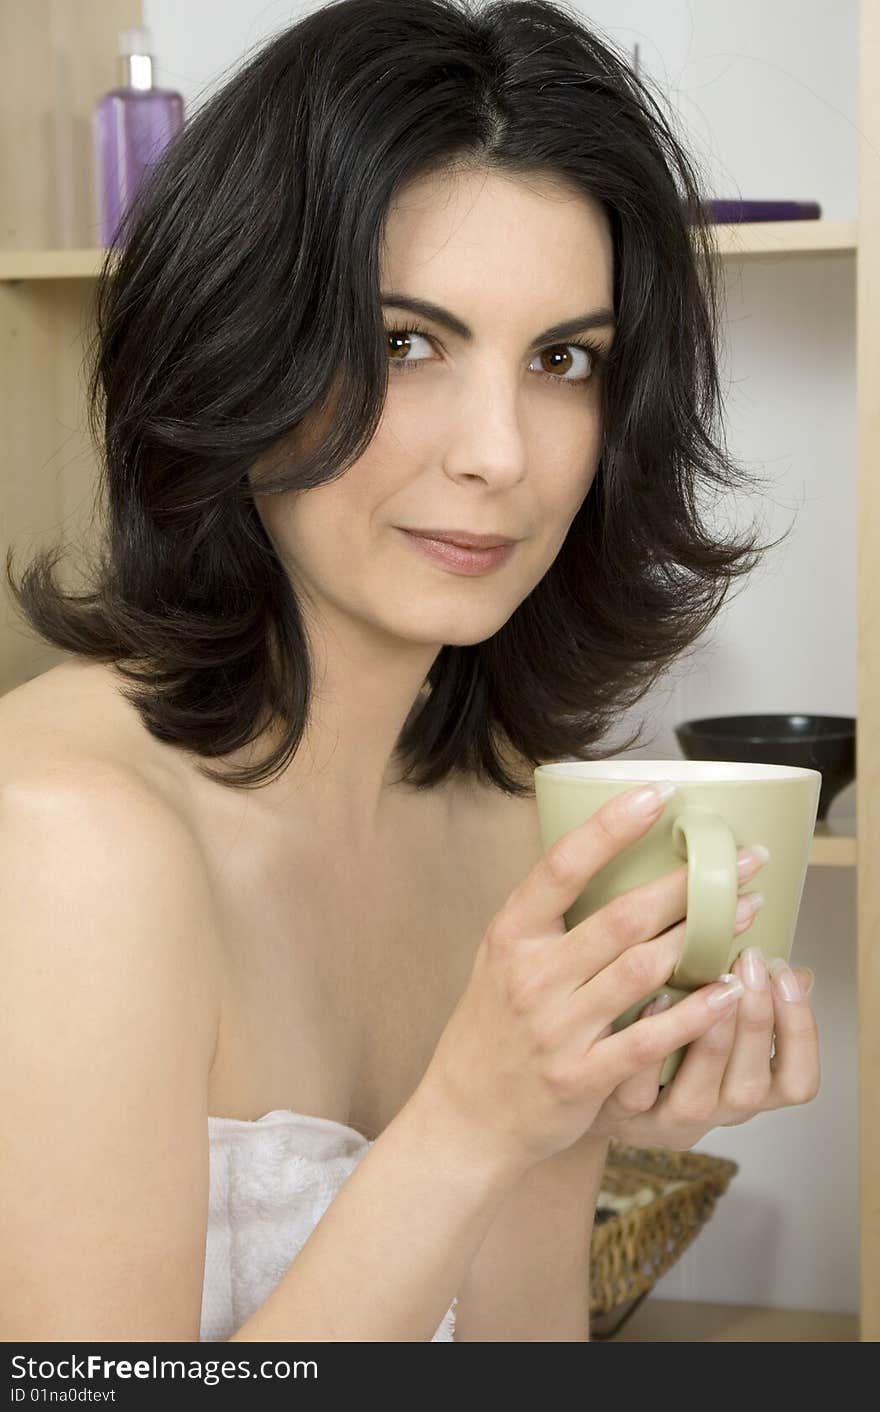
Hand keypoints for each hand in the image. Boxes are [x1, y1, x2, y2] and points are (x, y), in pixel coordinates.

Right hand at [420, 781, 781, 1173]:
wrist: (466, 1116)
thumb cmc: (493, 1027)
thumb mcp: (502, 958)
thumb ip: (549, 916)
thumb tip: (609, 855)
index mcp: (511, 934)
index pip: (563, 866)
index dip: (611, 827)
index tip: (660, 794)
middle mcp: (532, 975)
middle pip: (622, 916)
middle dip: (689, 883)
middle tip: (743, 858)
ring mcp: (556, 1028)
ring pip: (642, 970)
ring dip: (704, 937)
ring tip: (748, 912)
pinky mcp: (580, 1077)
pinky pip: (647, 1039)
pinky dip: (693, 1014)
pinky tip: (729, 993)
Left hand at [588, 937, 818, 1148]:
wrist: (587, 1086)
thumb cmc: (660, 1043)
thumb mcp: (711, 1026)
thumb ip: (748, 1003)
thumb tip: (796, 972)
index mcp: (744, 1090)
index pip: (797, 1083)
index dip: (800, 1033)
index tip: (787, 974)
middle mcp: (711, 1115)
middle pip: (749, 1088)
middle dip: (755, 1021)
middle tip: (750, 963)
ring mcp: (664, 1122)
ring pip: (698, 1099)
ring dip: (712, 1039)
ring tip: (714, 982)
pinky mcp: (619, 1116)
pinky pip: (637, 1091)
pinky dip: (650, 1049)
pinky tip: (654, 1001)